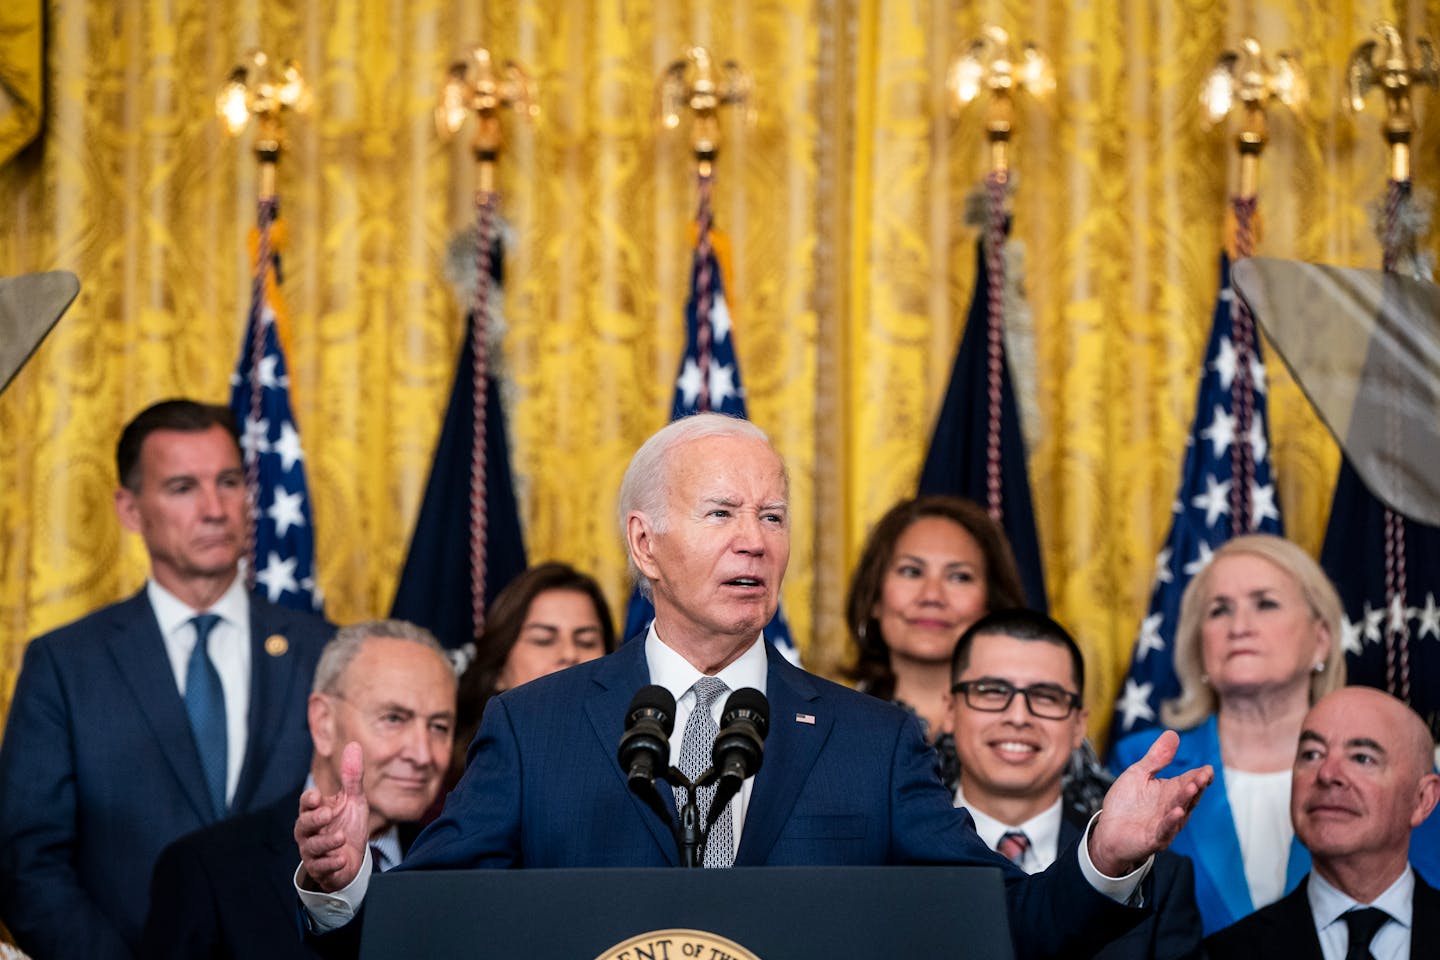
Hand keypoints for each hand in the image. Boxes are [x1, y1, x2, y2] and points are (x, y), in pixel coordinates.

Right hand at [295, 741, 369, 892]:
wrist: (352, 860)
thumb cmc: (348, 826)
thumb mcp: (354, 800)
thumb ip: (352, 777)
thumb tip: (354, 745)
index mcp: (316, 811)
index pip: (306, 803)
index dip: (309, 800)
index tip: (316, 796)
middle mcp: (310, 831)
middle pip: (303, 824)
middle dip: (314, 819)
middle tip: (327, 814)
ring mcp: (313, 852)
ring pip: (311, 847)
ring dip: (325, 843)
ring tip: (340, 838)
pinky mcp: (321, 869)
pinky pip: (321, 867)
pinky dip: (331, 864)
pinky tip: (342, 859)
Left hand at [1088, 730, 1211, 876]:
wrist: (1109, 831)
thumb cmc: (1126, 804)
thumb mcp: (1139, 774)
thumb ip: (1156, 757)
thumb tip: (1173, 734)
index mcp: (1170, 791)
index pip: (1189, 780)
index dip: (1199, 775)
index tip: (1208, 769)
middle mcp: (1172, 806)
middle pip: (1188, 795)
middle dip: (1196, 785)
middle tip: (1203, 775)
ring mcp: (1165, 823)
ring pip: (1179, 810)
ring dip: (1186, 799)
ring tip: (1192, 787)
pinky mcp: (1155, 837)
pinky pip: (1166, 829)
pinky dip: (1171, 821)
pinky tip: (1177, 812)